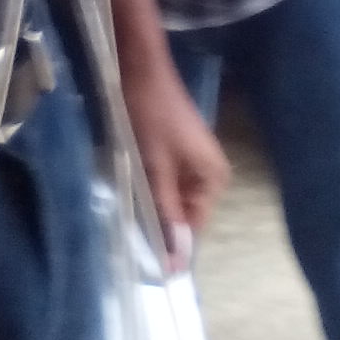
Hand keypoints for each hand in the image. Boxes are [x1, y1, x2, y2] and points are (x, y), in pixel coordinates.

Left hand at [122, 62, 231, 260]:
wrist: (141, 69)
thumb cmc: (149, 116)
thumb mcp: (155, 169)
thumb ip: (165, 215)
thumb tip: (176, 261)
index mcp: (214, 179)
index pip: (195, 229)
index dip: (172, 249)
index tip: (147, 270)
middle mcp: (211, 174)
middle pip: (185, 216)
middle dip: (160, 229)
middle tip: (129, 243)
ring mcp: (195, 163)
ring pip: (172, 202)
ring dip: (151, 210)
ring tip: (126, 221)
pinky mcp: (178, 154)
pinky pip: (166, 185)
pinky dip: (149, 192)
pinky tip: (130, 194)